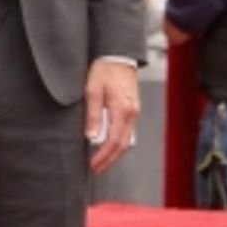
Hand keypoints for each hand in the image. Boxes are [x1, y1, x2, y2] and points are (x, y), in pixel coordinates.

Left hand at [85, 59, 139, 174]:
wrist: (118, 57)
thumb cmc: (104, 71)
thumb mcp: (92, 91)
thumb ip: (92, 115)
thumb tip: (91, 137)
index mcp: (122, 109)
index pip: (114, 141)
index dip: (103, 156)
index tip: (93, 165)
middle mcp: (132, 113)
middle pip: (123, 145)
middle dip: (109, 160)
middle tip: (96, 169)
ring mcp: (134, 112)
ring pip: (127, 140)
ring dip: (114, 154)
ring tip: (100, 162)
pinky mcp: (133, 110)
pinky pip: (127, 132)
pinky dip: (119, 143)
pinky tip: (108, 147)